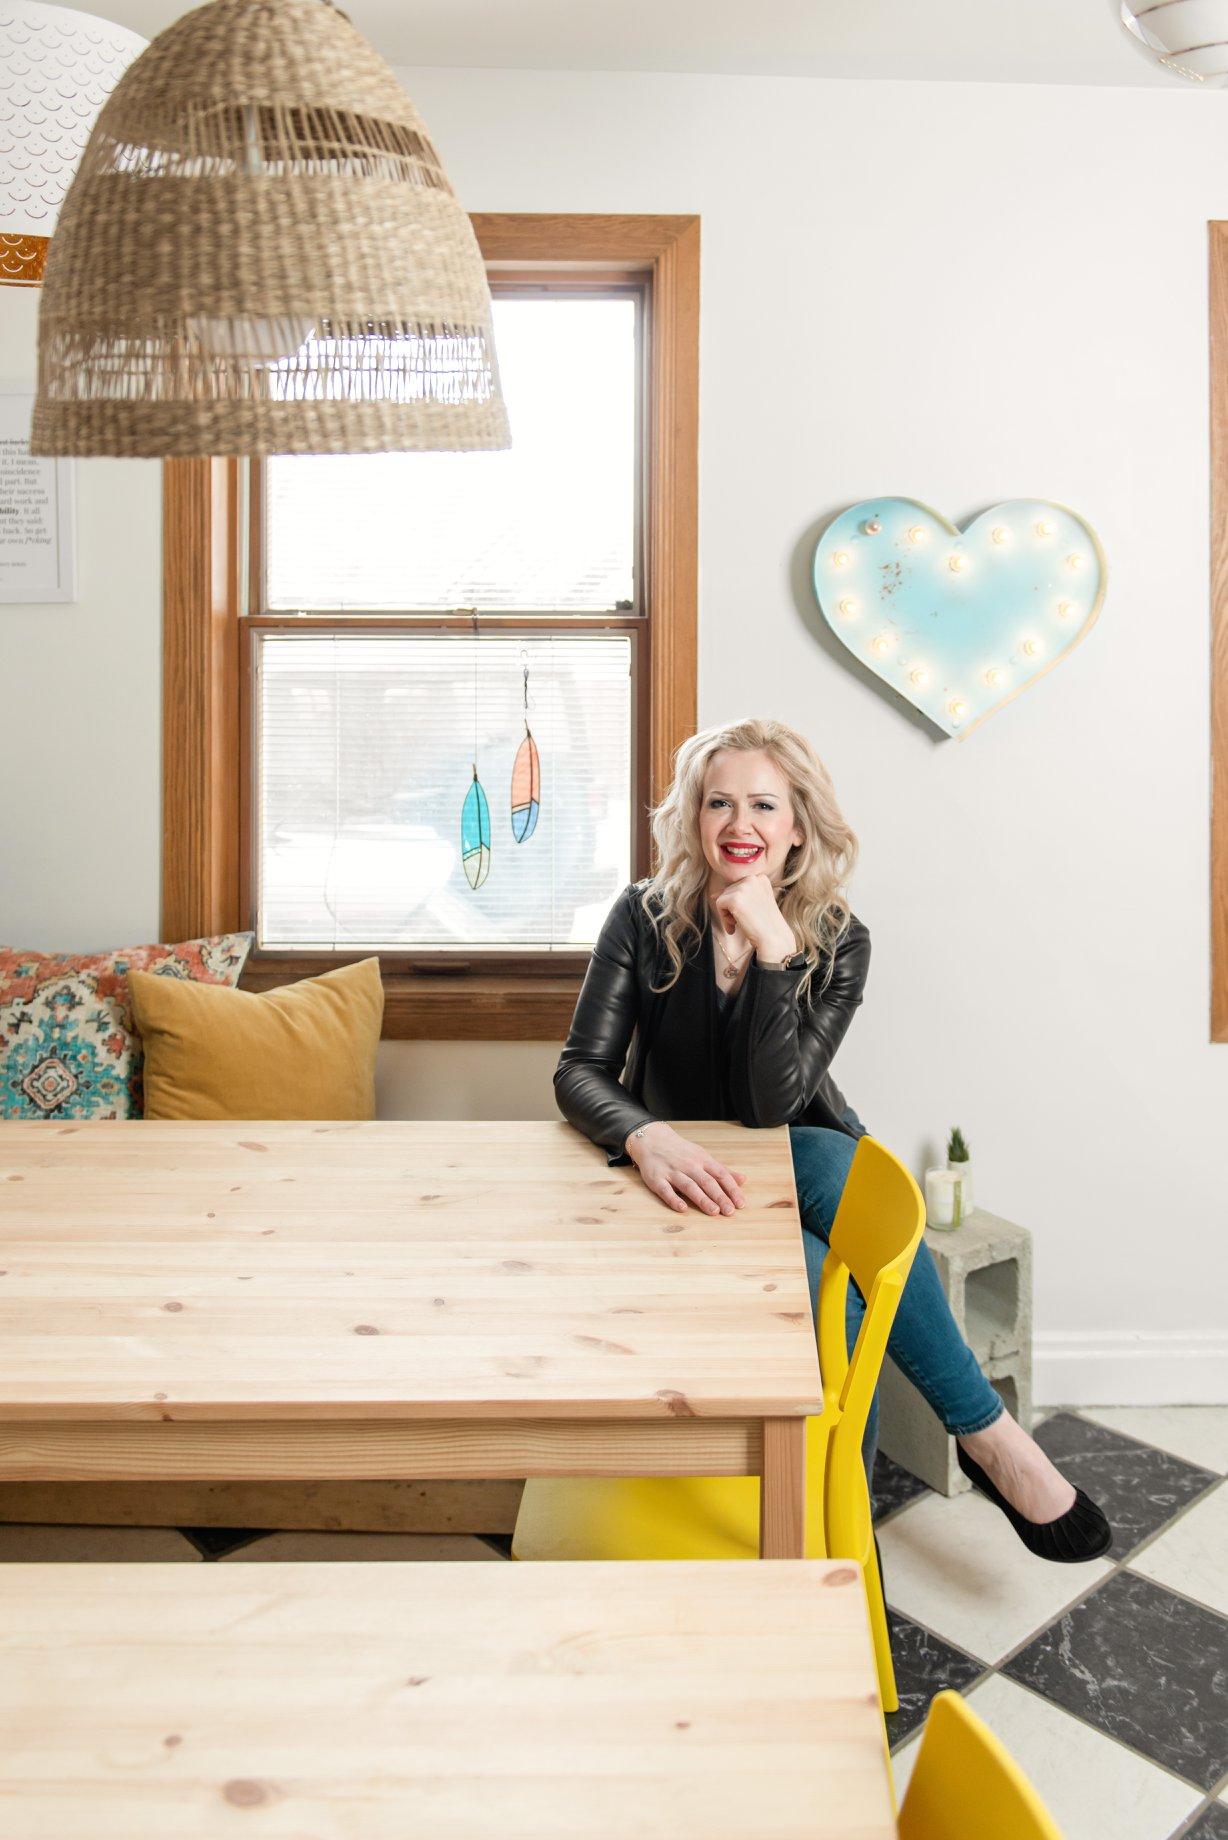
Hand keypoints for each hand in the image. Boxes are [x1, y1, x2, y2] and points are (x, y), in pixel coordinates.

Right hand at [625, 1121, 746, 1215]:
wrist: (652, 1140)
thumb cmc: (681, 1152)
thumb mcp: (703, 1157)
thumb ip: (722, 1170)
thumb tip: (743, 1180)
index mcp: (702, 1160)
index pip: (720, 1175)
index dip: (731, 1189)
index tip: (740, 1203)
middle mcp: (689, 1165)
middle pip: (707, 1182)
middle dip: (719, 1196)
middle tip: (730, 1211)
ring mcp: (672, 1172)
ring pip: (689, 1186)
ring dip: (702, 1199)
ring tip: (714, 1212)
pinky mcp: (656, 1179)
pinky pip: (666, 1190)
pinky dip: (674, 1199)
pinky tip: (683, 1208)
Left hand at [711, 873, 796, 959]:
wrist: (773, 937)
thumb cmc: (765, 924)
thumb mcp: (755, 903)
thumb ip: (739, 895)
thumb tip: (714, 895)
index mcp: (760, 878)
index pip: (738, 886)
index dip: (738, 903)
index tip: (747, 914)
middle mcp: (752, 878)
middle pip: (729, 891)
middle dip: (732, 909)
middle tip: (742, 922)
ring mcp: (743, 887)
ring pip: (722, 898)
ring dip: (727, 914)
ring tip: (739, 924)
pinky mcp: (734, 898)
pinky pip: (719, 904)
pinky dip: (723, 918)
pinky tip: (734, 926)